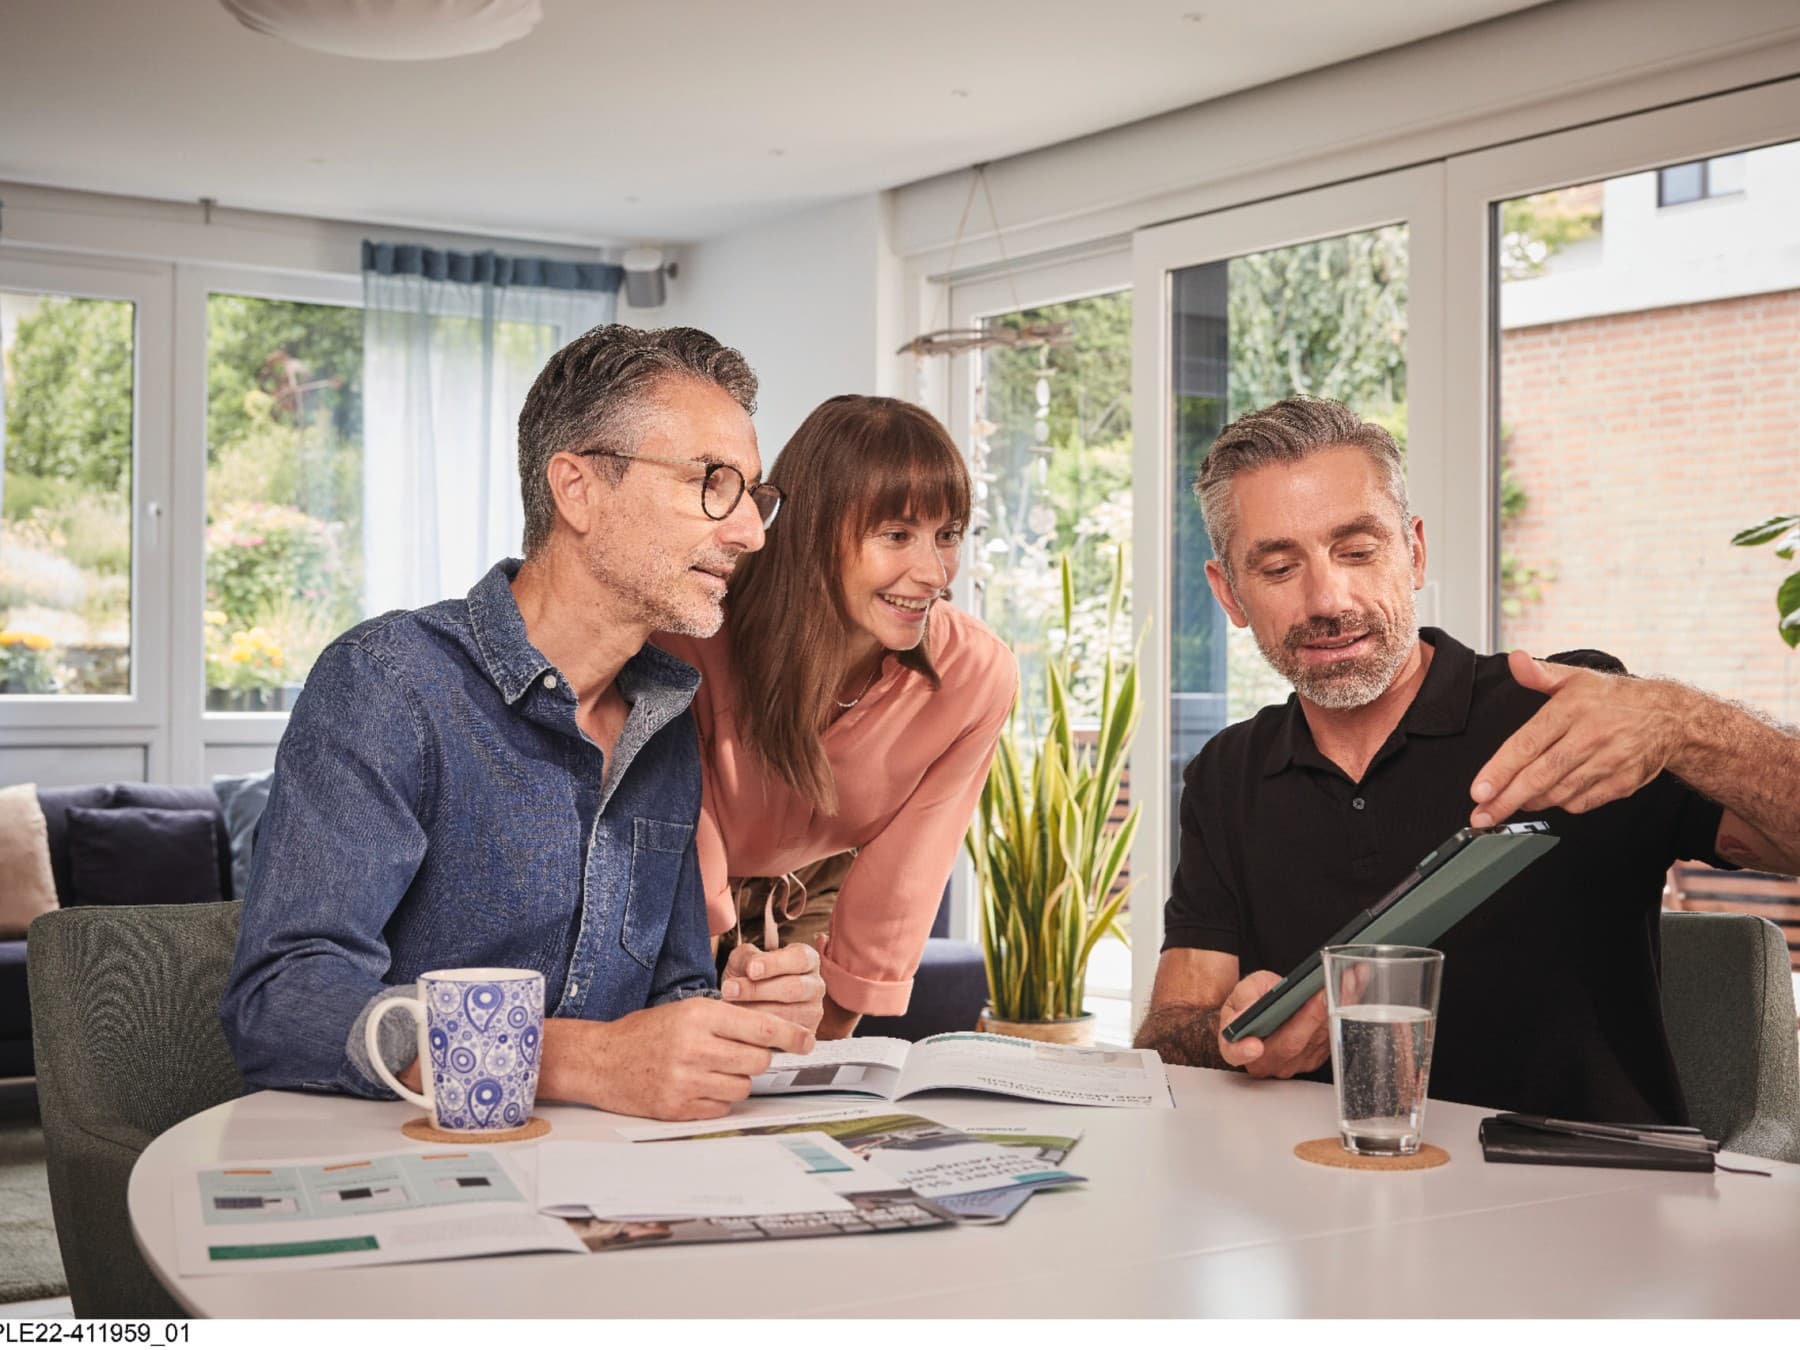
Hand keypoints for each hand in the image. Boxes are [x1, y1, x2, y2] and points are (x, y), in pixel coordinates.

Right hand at [546, 998, 814, 1120]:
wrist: (599, 1060)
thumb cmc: (645, 1033)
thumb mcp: (684, 1012)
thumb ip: (726, 1021)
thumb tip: (774, 1035)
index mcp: (699, 1015)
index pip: (762, 1027)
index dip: (792, 1035)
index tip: (807, 1041)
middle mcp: (694, 1046)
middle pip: (758, 1060)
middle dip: (756, 1058)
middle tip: (738, 1054)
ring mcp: (685, 1080)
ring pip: (742, 1087)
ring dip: (736, 1081)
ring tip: (712, 1070)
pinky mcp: (677, 1108)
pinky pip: (721, 1108)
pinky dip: (716, 1100)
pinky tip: (697, 1087)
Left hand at [720, 941, 825, 1035]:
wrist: (746, 1002)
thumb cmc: (749, 976)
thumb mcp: (745, 959)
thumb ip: (749, 957)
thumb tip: (752, 967)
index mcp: (807, 960)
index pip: (799, 959)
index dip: (775, 964)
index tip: (751, 969)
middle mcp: (815, 985)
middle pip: (794, 988)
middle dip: (758, 990)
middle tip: (729, 990)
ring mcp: (813, 1012)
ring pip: (788, 1014)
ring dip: (756, 1013)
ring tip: (729, 1009)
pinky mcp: (804, 1036)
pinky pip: (785, 1037)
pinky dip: (760, 1034)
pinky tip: (741, 1027)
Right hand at [1215, 971, 1328, 1077]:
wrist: (1270, 1006)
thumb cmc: (1254, 999)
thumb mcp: (1245, 988)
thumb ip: (1245, 998)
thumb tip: (1249, 1011)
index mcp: (1235, 1044)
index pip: (1235, 1053)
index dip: (1244, 1051)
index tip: (1255, 1045)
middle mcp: (1262, 1061)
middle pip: (1288, 1045)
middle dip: (1307, 1017)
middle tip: (1320, 994)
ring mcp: (1289, 1064)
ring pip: (1312, 1042)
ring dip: (1326, 1015)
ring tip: (1333, 990)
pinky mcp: (1312, 1060)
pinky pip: (1325, 1042)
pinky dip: (1333, 1019)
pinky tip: (1337, 1000)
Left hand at [1470, 651, 1679, 827]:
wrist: (1669, 717)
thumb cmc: (1613, 698)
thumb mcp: (1575, 677)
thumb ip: (1539, 673)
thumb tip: (1515, 660)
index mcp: (1572, 709)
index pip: (1527, 744)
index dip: (1500, 770)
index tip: (1479, 790)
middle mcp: (1590, 736)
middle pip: (1540, 776)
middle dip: (1506, 800)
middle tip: (1481, 815)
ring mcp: (1609, 762)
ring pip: (1559, 793)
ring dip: (1530, 803)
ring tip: (1509, 804)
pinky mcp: (1623, 783)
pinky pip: (1582, 802)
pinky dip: (1561, 804)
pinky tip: (1548, 798)